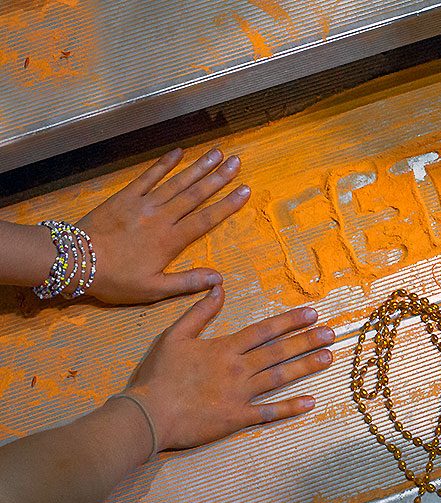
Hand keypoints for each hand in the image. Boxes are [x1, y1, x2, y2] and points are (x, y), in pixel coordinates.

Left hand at [76, 147, 249, 303]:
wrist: (74, 261)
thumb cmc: (115, 280)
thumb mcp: (153, 290)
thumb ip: (187, 282)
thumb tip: (218, 279)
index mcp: (171, 240)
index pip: (206, 219)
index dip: (227, 205)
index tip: (245, 190)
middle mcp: (162, 217)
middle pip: (195, 194)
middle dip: (218, 178)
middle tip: (236, 161)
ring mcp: (143, 204)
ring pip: (177, 182)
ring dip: (198, 167)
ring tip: (216, 152)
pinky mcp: (126, 196)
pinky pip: (148, 176)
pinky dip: (163, 164)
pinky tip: (178, 152)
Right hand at [124, 286, 334, 449]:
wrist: (149, 415)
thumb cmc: (159, 375)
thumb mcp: (174, 336)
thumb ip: (199, 312)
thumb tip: (218, 287)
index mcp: (225, 348)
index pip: (264, 330)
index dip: (290, 320)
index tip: (312, 313)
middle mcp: (239, 368)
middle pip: (279, 351)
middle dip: (307, 340)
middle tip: (332, 333)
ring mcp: (241, 394)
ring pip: (280, 377)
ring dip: (306, 366)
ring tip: (328, 357)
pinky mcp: (238, 418)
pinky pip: (270, 412)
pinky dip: (291, 408)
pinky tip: (311, 402)